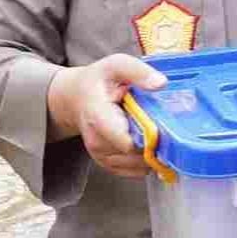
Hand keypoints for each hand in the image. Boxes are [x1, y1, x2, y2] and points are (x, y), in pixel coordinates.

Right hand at [47, 53, 165, 178]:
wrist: (75, 98)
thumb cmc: (98, 81)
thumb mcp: (116, 66)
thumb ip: (138, 72)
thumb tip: (161, 83)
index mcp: (98, 117)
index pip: (126, 142)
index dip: (149, 137)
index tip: (160, 124)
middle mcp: (96, 142)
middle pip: (136, 154)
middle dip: (154, 142)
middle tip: (159, 123)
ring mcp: (101, 156)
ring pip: (139, 166)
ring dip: (151, 152)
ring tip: (149, 130)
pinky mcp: (107, 164)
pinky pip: (135, 172)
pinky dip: (146, 160)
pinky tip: (145, 141)